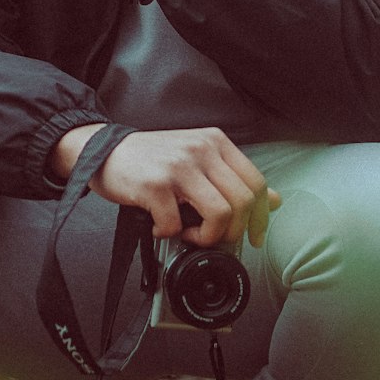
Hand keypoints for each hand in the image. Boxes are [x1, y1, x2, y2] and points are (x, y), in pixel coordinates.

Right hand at [51, 124, 281, 248]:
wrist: (105, 151)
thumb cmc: (153, 160)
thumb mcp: (198, 159)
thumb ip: (233, 178)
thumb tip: (274, 201)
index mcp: (216, 142)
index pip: (257, 182)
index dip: (260, 216)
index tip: (253, 236)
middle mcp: (202, 149)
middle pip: (244, 201)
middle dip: (233, 231)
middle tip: (214, 238)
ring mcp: (179, 166)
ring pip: (221, 214)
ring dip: (207, 236)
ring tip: (188, 233)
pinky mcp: (155, 185)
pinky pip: (176, 224)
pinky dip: (169, 234)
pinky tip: (160, 225)